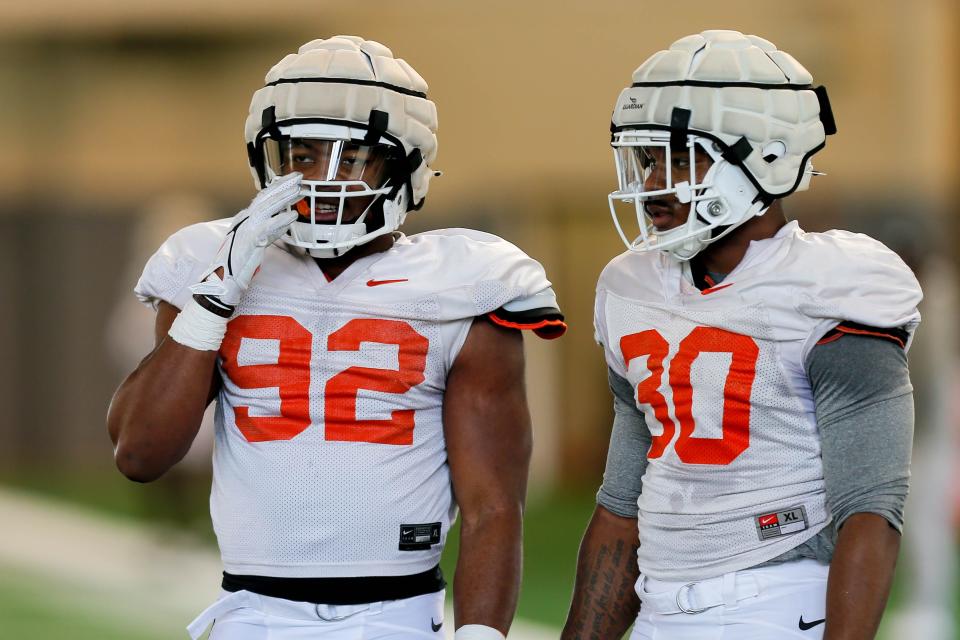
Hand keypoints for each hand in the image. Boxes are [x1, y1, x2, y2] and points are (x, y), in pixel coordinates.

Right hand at [191, 172, 301, 310]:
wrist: (223, 279)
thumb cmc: (240, 262)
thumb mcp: (258, 240)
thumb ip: (271, 229)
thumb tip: (287, 218)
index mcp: (246, 218)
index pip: (263, 198)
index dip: (278, 187)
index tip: (291, 179)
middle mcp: (245, 220)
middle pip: (266, 197)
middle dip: (283, 185)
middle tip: (298, 176)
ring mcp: (247, 228)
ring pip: (267, 207)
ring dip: (284, 197)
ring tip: (299, 189)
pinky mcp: (250, 240)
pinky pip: (267, 227)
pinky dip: (281, 220)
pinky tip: (293, 215)